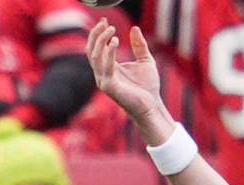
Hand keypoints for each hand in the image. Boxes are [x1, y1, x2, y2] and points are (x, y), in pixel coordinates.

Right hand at [86, 19, 171, 137]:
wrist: (152, 105)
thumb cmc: (148, 86)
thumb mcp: (145, 60)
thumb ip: (139, 45)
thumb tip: (135, 28)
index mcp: (108, 68)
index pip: (96, 48)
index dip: (98, 34)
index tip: (104, 20)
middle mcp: (102, 74)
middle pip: (91, 51)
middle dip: (96, 35)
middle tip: (105, 23)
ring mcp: (104, 81)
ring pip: (95, 57)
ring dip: (102, 41)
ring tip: (112, 30)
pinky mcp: (109, 87)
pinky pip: (105, 67)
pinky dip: (109, 53)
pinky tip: (115, 41)